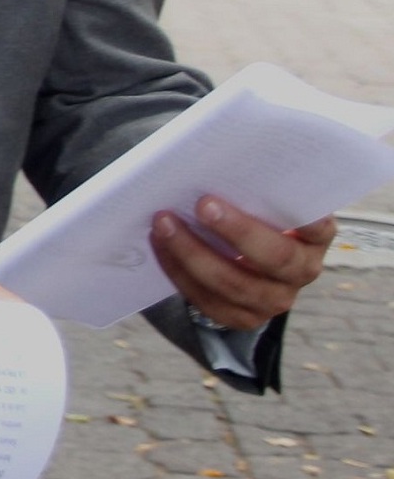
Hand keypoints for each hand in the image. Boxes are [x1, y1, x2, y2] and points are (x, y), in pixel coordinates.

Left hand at [150, 198, 332, 331]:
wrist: (241, 257)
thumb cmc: (251, 213)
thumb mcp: (263, 199)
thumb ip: (255, 188)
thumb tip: (219, 161)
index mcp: (315, 237)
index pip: (318, 227)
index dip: (305, 218)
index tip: (278, 192)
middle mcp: (302, 271)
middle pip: (275, 258)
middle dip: (236, 231)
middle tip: (203, 204)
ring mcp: (275, 299)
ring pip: (234, 285)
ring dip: (193, 253)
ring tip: (164, 223)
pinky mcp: (243, 317)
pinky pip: (208, 301)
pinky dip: (178, 271)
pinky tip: (160, 245)